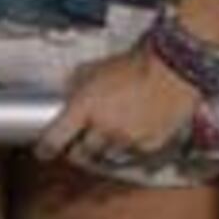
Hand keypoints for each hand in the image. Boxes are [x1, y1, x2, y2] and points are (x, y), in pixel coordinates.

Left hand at [35, 40, 202, 178]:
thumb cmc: (136, 61)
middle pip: (80, 155)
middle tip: (81, 141)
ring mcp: (125, 140)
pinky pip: (131, 154)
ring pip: (105, 157)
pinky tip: (133, 132)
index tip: (43, 151)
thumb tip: (65, 92)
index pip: (54, 140)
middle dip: (78, 149)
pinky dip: (128, 147)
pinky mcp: (147, 146)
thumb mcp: (97, 67)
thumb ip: (77, 83)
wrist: (175, 65)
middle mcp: (102, 128)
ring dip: (103, 149)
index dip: (45, 149)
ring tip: (110, 134)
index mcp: (84, 107)